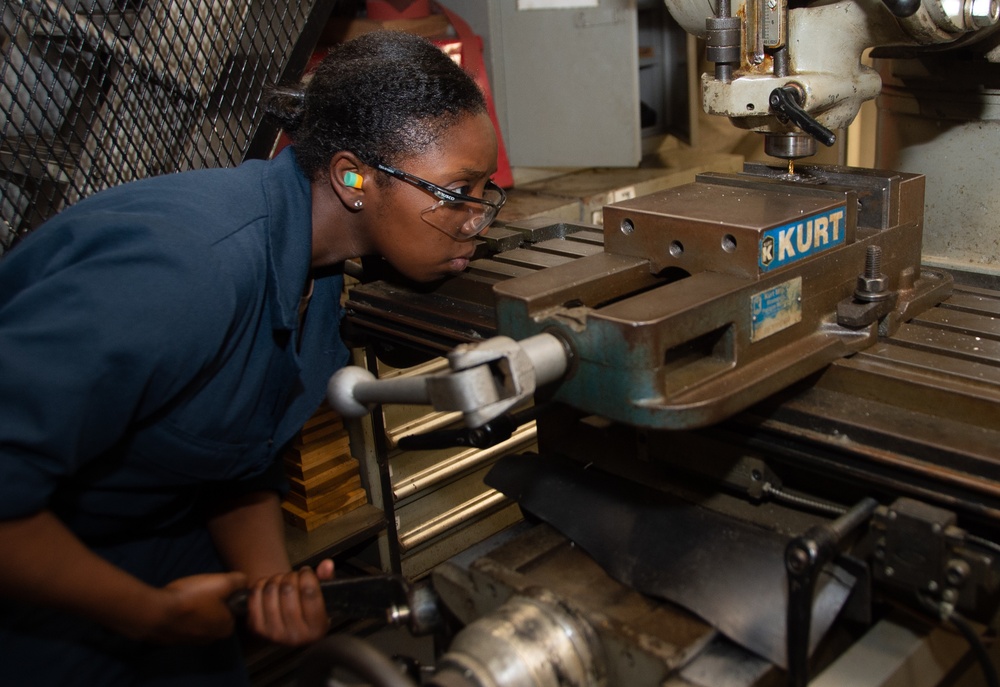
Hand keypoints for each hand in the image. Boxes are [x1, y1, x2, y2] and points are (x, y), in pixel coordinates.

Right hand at [127, 571, 247, 643]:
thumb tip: (244, 582)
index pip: (233, 608)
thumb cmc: (193, 598)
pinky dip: (181, 614)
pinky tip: (174, 605)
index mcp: (226, 628)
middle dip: (210, 601)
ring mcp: (191, 641)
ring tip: (185, 596)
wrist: (155, 613)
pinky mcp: (174, 640)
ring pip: (199, 618)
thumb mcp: (222, 582)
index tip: (215, 586)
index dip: (226, 594)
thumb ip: (238, 581)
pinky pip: (183, 623)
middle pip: (216, 613)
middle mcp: (211, 639)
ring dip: (194, 607)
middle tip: (199, 589)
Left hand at [245, 559, 334, 645]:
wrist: (288, 629)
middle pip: (288, 589)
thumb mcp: (324, 598)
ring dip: (276, 579)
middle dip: (291, 576)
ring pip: (271, 590)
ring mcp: (274, 633)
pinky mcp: (257, 629)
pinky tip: (270, 586)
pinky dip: (261, 584)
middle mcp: (296, 636)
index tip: (306, 572)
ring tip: (282, 581)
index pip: (309, 592)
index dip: (307, 575)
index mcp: (317, 629)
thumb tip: (326, 564)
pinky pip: (255, 596)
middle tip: (294, 577)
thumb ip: (328, 579)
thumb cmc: (307, 611)